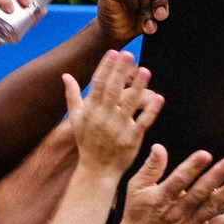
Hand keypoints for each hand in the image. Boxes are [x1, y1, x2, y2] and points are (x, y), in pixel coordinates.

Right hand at [63, 49, 161, 179]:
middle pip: (113, 90)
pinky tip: (158, 98)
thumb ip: (72, 96)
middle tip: (129, 54)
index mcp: (91, 111)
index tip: (113, 53)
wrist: (97, 170)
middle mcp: (103, 118)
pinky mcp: (132, 139)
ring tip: (145, 71)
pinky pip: (143, 122)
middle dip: (120, 72)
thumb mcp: (76, 119)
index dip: (106, 68)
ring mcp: (118, 128)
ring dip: (138, 87)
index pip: (98, 85)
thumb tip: (65, 75)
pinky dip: (151, 110)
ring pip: (129, 104)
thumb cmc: (87, 142)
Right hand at [117, 146, 223, 223]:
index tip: (205, 155)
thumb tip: (159, 147)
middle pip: (198, 193)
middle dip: (215, 177)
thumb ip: (150, 168)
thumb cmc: (138, 215)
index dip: (192, 167)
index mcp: (161, 197)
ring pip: (210, 209)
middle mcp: (176, 212)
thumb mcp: (136, 188)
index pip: (178, 180)